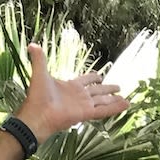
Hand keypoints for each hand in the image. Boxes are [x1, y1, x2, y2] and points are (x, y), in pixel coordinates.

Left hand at [14, 42, 128, 141]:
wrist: (36, 115)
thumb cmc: (37, 96)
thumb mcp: (40, 73)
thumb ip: (39, 59)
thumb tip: (32, 44)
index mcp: (70, 87)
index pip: (86, 81)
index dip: (93, 78)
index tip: (100, 76)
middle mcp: (79, 96)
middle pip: (97, 92)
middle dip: (108, 89)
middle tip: (118, 87)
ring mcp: (83, 106)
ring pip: (103, 101)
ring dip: (114, 100)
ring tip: (126, 99)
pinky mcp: (85, 114)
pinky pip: (103, 110)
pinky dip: (115, 108)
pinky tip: (125, 105)